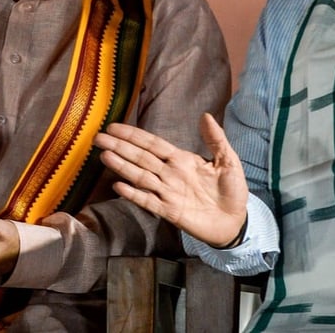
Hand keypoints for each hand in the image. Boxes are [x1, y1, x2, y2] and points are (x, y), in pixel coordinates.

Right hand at [94, 113, 248, 246]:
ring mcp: (168, 193)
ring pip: (141, 177)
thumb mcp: (228, 161)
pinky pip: (148, 201)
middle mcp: (170, 174)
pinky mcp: (169, 212)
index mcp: (182, 160)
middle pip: (141, 157)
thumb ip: (216, 139)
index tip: (114, 127)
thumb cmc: (232, 190)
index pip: (153, 144)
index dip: (134, 135)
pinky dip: (134, 194)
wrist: (236, 220)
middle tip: (98, 138)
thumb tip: (206, 115)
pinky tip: (119, 187)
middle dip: (120, 147)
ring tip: (105, 156)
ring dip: (123, 166)